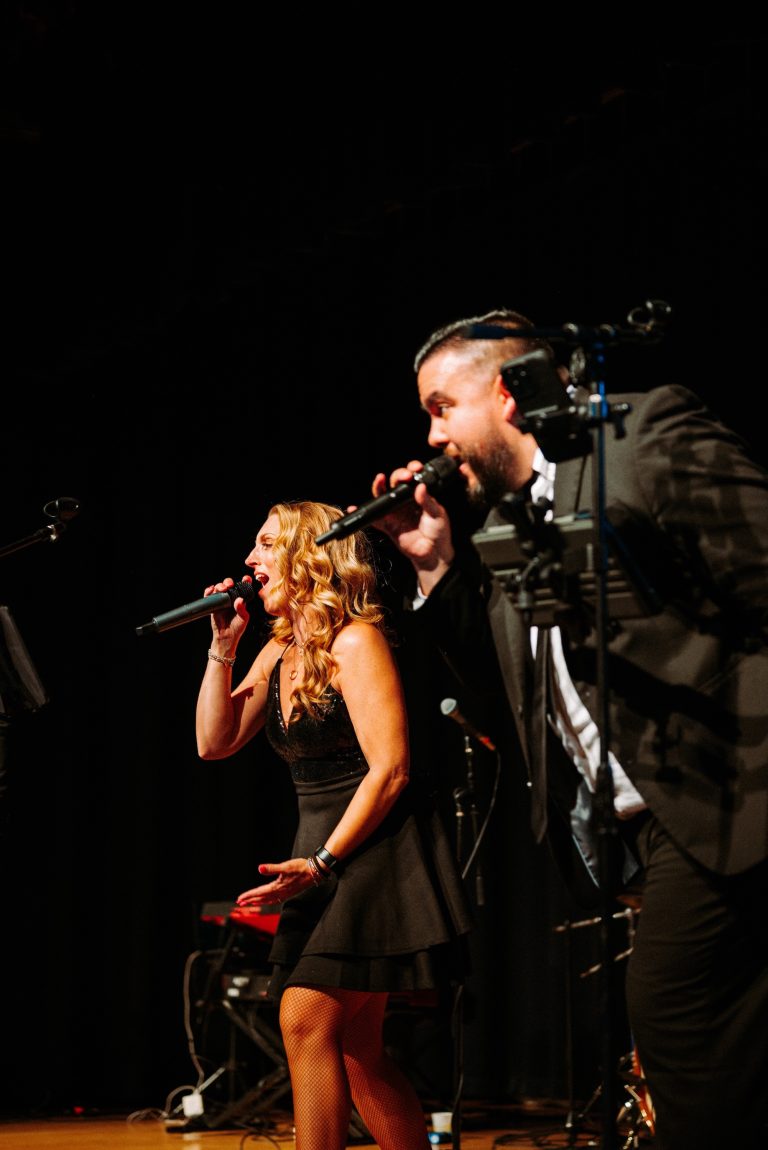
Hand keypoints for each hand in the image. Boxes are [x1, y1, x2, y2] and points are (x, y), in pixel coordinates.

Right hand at [204, 576, 251, 645]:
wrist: (226, 637)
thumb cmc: (237, 628)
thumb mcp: (243, 619)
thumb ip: (242, 609)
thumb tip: (239, 600)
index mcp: (240, 600)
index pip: (243, 588)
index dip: (244, 581)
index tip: (246, 578)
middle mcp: (231, 598)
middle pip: (229, 585)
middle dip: (228, 582)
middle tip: (230, 585)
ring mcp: (221, 601)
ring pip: (219, 588)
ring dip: (219, 585)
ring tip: (222, 589)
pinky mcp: (213, 605)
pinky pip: (209, 596)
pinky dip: (208, 591)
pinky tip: (211, 589)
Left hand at [236, 856, 318, 905]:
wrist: (315, 872)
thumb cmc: (300, 867)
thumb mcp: (285, 866)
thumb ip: (271, 868)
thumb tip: (259, 868)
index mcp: (277, 887)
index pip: (259, 892)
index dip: (249, 895)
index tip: (239, 899)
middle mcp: (280, 892)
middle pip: (262, 898)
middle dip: (250, 900)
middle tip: (239, 902)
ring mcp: (285, 894)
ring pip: (268, 900)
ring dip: (258, 901)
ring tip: (250, 903)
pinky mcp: (289, 893)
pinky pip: (274, 900)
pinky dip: (268, 901)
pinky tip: (267, 900)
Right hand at [369, 461, 455, 593]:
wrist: (434, 553)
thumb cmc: (439, 532)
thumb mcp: (437, 515)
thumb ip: (428, 501)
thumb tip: (420, 486)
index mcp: (418, 496)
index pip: (411, 479)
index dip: (411, 470)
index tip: (415, 469)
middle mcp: (405, 502)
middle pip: (396, 483)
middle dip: (398, 475)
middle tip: (405, 476)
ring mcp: (395, 513)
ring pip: (383, 496)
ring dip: (379, 487)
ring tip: (379, 479)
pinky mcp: (388, 525)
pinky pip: (374, 519)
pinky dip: (364, 514)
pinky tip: (355, 508)